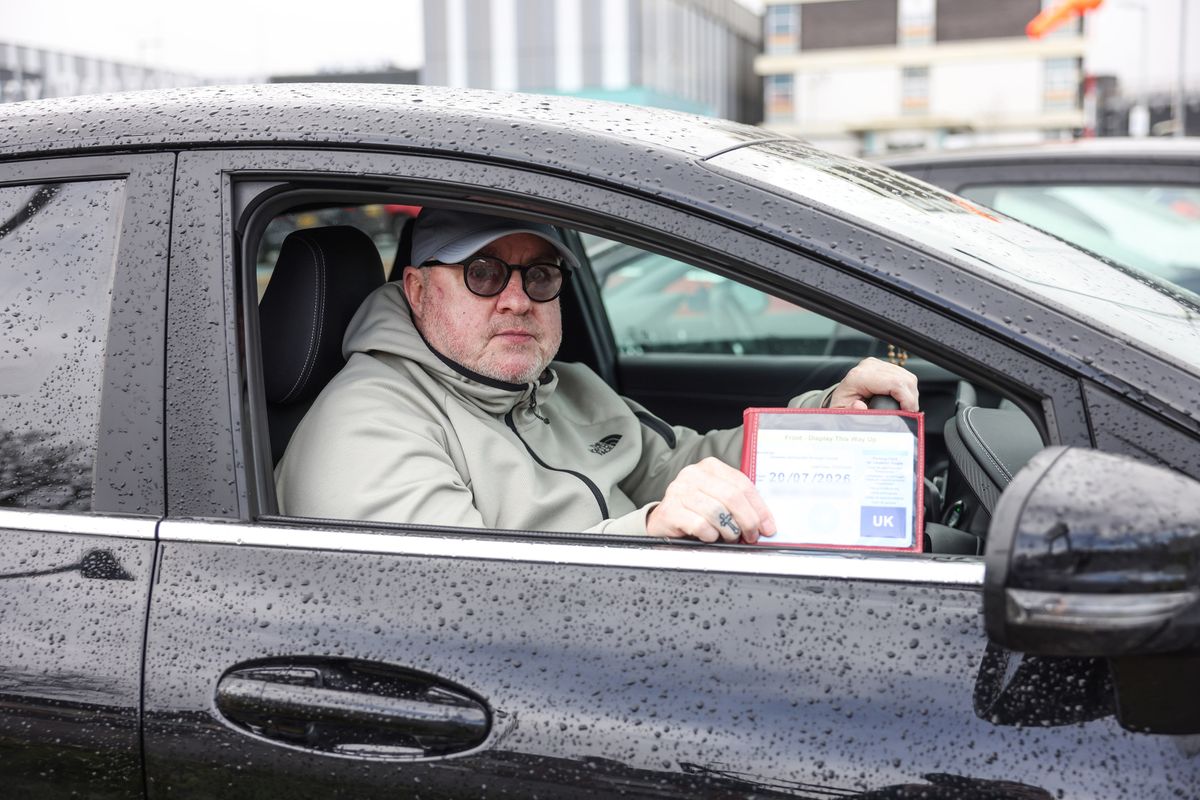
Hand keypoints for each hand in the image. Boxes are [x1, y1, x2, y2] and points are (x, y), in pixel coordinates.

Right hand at [647, 457, 775, 542]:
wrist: (663, 521)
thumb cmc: (695, 511)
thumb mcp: (717, 498)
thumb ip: (738, 503)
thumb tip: (764, 522)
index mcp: (710, 467)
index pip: (742, 484)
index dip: (759, 508)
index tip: (768, 526)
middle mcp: (693, 475)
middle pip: (731, 497)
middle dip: (748, 521)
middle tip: (751, 536)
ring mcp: (679, 491)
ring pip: (717, 512)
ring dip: (729, 531)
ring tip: (730, 537)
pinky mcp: (670, 510)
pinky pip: (700, 525)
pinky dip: (711, 535)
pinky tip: (710, 537)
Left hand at [827, 357, 918, 410]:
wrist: (839, 398)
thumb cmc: (842, 406)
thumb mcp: (843, 413)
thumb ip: (852, 412)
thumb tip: (860, 406)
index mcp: (859, 377)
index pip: (895, 383)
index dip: (907, 400)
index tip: (908, 414)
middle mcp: (869, 366)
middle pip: (905, 380)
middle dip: (911, 400)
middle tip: (908, 415)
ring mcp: (878, 364)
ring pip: (908, 378)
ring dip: (910, 395)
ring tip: (904, 409)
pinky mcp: (884, 366)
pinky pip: (904, 376)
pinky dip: (906, 391)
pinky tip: (901, 401)